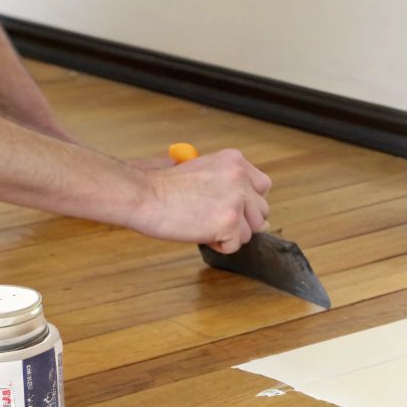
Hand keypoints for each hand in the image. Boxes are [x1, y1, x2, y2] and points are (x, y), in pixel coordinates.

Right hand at [127, 148, 271, 253]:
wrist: (144, 195)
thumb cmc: (164, 187)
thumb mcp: (204, 171)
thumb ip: (231, 186)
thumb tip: (260, 216)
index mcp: (235, 160)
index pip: (262, 187)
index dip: (247, 202)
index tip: (227, 205)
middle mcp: (240, 177)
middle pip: (260, 211)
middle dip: (240, 220)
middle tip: (211, 217)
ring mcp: (237, 200)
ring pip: (250, 231)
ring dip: (229, 233)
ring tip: (202, 223)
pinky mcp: (229, 222)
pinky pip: (234, 245)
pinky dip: (218, 245)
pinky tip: (199, 231)